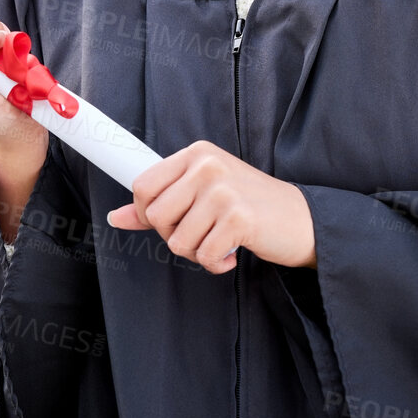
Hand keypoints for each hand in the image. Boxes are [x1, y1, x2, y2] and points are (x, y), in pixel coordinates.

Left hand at [107, 140, 315, 272]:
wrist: (303, 220)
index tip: (172, 222)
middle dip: (174, 237)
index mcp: (196, 154)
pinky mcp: (238, 217)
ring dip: (197, 253)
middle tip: (201, 235)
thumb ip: (160, 204)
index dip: (148, 213)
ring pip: (177, 241)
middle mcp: (207, 165)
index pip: (142, 186)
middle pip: (155, 216)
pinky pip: (203, 255)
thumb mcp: (202, 195)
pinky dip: (216, 263)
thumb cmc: (249, 207)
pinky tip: (232, 254)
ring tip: (220, 242)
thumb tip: (115, 217)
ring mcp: (223, 190)